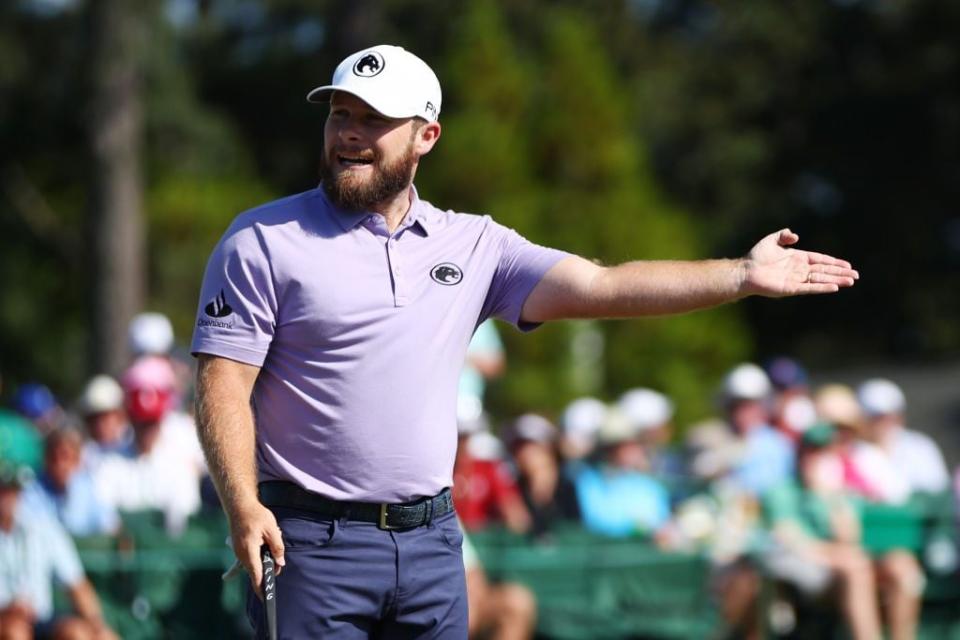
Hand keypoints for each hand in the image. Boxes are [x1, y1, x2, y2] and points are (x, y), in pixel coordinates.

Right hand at [228, 502, 285, 597]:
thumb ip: (278, 547)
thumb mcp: (272, 529)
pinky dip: (257, 557)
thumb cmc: (256, 515)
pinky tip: (259, 550)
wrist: (239, 506)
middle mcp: (241, 555)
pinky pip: (248, 559)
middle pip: (255, 571)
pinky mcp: (239, 549)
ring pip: (252, 565)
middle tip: (277, 566)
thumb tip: (280, 563)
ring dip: (263, 561)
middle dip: (267, 572)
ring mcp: (238, 552)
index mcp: (249, 551)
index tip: (266, 598)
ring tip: (268, 548)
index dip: (261, 587)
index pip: (256, 574)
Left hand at [740, 229, 858, 296]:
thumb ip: (784, 235)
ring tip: (851, 282)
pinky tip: (834, 287)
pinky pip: (810, 287)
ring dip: (836, 280)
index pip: (820, 260)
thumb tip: (796, 236)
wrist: (745, 271)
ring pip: (821, 279)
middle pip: (824, 270)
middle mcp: (799, 269)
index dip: (834, 262)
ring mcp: (796, 279)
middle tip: (856, 275)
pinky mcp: (791, 288)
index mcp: (797, 258)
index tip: (848, 265)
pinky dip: (822, 287)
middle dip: (840, 272)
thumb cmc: (756, 256)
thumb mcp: (771, 240)